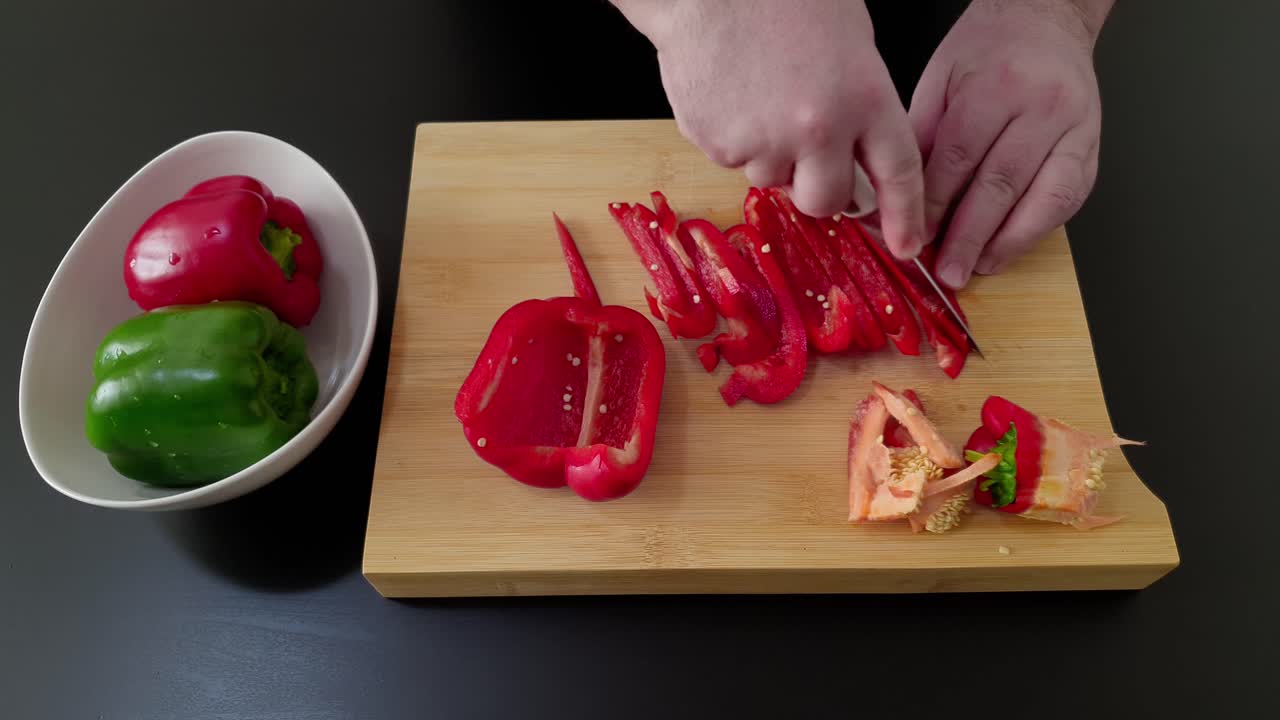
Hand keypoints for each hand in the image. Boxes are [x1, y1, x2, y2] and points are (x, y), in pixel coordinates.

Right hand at [615, 0, 924, 257]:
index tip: (907, 245)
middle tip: (804, 153)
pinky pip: (730, 159)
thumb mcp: (850, 43)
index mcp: (863, 97)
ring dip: (768, 153)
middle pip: (824, 201)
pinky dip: (731, 136)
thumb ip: (861, 104)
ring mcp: (763, 142)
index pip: (898, 174)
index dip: (905, 216)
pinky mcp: (717, 144)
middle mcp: (816, 129)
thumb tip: (856, 157)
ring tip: (758, 94)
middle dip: (816, 188)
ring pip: (770, 178)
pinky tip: (731, 91)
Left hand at [909, 0, 1110, 286]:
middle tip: (946, 270)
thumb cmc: (988, 50)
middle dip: (969, 236)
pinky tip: (1010, 247)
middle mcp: (1042, 107)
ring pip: (1043, 196)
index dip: (935, 206)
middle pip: (1001, 183)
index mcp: (996, 87)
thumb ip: (923, 137)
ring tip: (979, 268)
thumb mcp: (940, 80)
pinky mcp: (1092, 146)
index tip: (915, 237)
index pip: (959, 158)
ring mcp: (1075, 128)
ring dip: (1008, 242)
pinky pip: (1068, 197)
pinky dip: (1037, 229)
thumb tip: (901, 196)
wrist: (1046, 21)